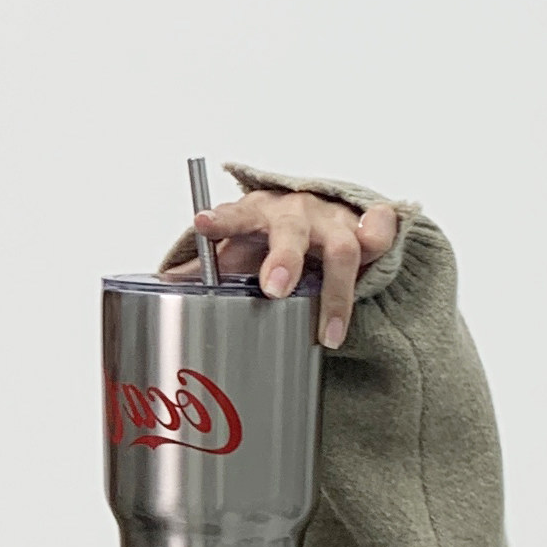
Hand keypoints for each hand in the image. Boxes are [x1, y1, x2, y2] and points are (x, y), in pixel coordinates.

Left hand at [160, 187, 399, 347]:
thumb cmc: (271, 236)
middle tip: (274, 290)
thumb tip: (164, 287)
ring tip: (329, 334)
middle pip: (292, 233)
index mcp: (257, 215)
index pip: (236, 216)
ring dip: (337, 291)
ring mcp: (334, 219)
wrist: (319, 212)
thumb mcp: (238, 247)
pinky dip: (382, 237)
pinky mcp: (366, 224)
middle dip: (284, 260)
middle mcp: (297, 214)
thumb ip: (206, 268)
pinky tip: (378, 256)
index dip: (220, 220)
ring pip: (342, 248)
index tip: (203, 223)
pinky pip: (381, 227)